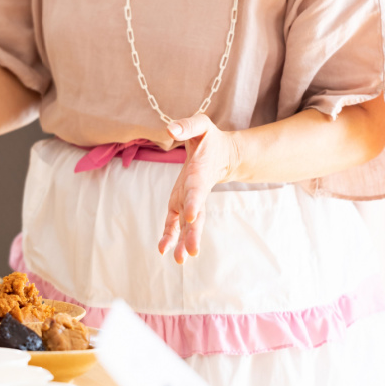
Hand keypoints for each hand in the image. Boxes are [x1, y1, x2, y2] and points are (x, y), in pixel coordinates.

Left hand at [158, 114, 240, 263]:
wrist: (221, 155)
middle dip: (193, 234)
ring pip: (187, 226)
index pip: (196, 191)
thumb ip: (187, 126)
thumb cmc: (208, 140)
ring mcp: (188, 201)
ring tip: (180, 260)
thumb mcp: (201, 126)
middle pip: (196, 216)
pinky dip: (170, 236)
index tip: (190, 217)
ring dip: (183, 242)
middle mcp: (195, 192)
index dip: (193, 203)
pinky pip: (174, 224)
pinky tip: (163, 251)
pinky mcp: (179, 205)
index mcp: (200, 175)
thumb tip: (169, 130)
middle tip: (191, 252)